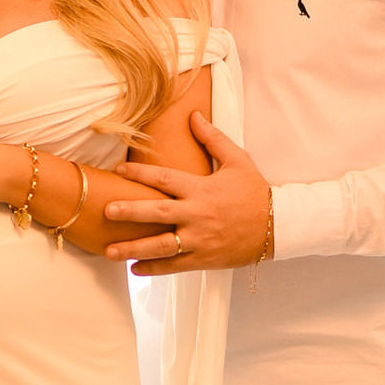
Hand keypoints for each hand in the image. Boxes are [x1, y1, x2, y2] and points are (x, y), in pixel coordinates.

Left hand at [102, 114, 273, 274]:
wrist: (277, 226)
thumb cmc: (254, 191)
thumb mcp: (238, 160)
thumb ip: (213, 139)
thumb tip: (193, 115)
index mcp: (202, 188)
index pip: (165, 178)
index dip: (140, 172)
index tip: (119, 170)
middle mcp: (198, 214)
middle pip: (158, 212)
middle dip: (131, 212)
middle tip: (107, 211)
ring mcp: (200, 239)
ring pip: (162, 246)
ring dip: (134, 249)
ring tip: (109, 252)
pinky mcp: (205, 258)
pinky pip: (175, 266)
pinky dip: (154, 268)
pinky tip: (134, 269)